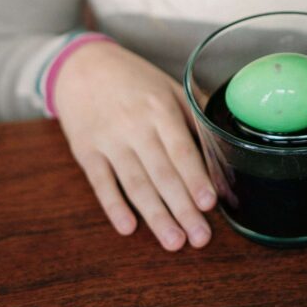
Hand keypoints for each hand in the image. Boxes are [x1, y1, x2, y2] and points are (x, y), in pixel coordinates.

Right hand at [53, 41, 216, 250]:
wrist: (81, 65)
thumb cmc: (134, 80)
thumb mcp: (169, 87)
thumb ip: (196, 115)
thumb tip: (225, 147)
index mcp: (159, 107)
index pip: (181, 148)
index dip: (195, 177)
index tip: (209, 203)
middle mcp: (134, 125)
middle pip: (162, 173)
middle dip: (182, 208)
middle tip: (200, 238)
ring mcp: (108, 139)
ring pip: (135, 184)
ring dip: (155, 216)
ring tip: (174, 242)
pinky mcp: (85, 151)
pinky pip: (101, 183)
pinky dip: (113, 207)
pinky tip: (128, 228)